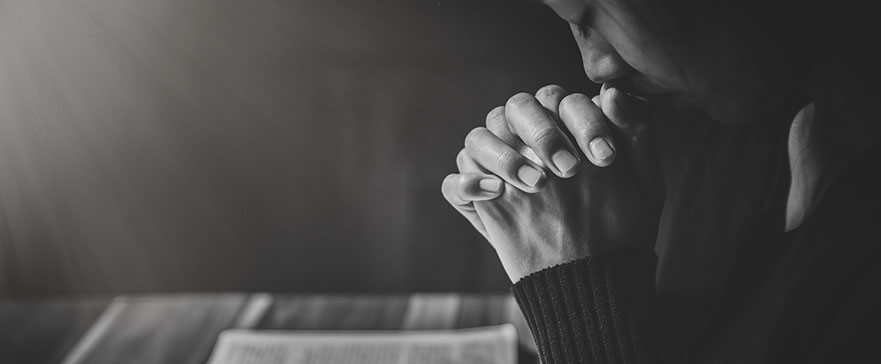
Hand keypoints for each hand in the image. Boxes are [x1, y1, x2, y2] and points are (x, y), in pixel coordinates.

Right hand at [442, 84, 662, 281]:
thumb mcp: (643, 181)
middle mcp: (524, 138)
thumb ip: (634, 132)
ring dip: (503, 155)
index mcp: (562, 124)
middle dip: (542, 133)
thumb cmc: (621, 221)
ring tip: (535, 185)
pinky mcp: (477, 200)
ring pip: (479, 138)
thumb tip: (612, 92)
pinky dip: (467, 183)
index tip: (605, 158)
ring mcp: (497, 167)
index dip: (584, 122)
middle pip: (516, 108)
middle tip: (567, 169)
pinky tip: (494, 194)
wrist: (595, 275)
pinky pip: (454, 182)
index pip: (561, 100)